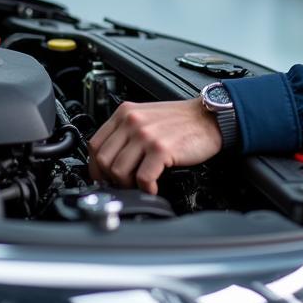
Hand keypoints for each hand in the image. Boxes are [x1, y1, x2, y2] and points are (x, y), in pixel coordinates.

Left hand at [88, 99, 222, 194]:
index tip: (104, 178)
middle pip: (103, 160)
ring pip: (118, 171)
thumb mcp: (146, 118)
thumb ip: (126, 134)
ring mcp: (145, 134)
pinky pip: (142, 178)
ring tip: (140, 185)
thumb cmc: (180, 121)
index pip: (94, 145)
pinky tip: (154, 188)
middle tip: (124, 185)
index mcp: (125, 113)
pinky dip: (146, 189)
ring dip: (128, 185)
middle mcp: (132, 121)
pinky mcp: (160, 148)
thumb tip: (107, 163)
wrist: (208, 118)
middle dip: (111, 179)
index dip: (96, 168)